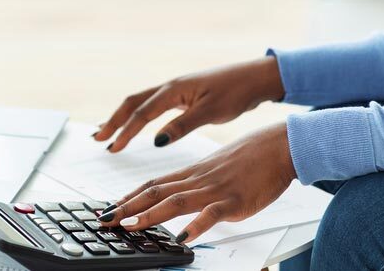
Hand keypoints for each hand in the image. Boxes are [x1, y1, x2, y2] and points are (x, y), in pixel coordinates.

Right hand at [92, 55, 284, 151]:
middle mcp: (171, 87)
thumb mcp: (210, 112)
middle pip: (133, 102)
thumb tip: (155, 141)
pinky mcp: (184, 95)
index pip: (142, 112)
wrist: (255, 78)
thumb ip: (181, 126)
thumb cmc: (236, 92)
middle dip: (114, 120)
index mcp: (175, 90)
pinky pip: (153, 105)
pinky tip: (137, 125)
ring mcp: (176, 90)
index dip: (125, 131)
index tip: (112, 148)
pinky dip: (139, 115)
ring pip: (142, 102)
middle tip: (98, 138)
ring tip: (107, 132)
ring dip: (123, 117)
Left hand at [95, 123, 295, 244]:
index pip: (153, 184)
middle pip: (156, 192)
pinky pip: (212, 214)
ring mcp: (215, 190)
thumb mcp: (217, 169)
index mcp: (193, 173)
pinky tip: (183, 237)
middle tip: (104, 220)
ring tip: (130, 225)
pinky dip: (196, 226)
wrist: (279, 146)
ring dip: (150, 214)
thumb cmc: (252, 158)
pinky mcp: (235, 200)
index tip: (108, 208)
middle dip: (127, 206)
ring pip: (176, 201)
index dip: (128, 197)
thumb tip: (181, 199)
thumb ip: (198, 184)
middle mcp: (198, 180)